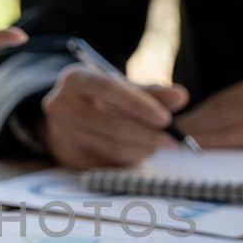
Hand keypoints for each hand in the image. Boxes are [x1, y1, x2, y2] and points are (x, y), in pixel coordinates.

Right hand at [40, 64, 189, 167]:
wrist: (64, 116)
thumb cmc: (99, 98)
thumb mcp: (122, 88)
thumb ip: (152, 93)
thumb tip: (181, 97)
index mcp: (75, 79)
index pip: (108, 89)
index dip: (139, 104)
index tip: (165, 119)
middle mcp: (61, 105)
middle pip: (111, 124)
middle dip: (147, 134)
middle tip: (173, 140)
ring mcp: (62, 134)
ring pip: (112, 147)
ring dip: (142, 148)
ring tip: (157, 143)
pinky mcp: (69, 158)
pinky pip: (108, 163)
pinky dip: (129, 159)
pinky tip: (137, 150)